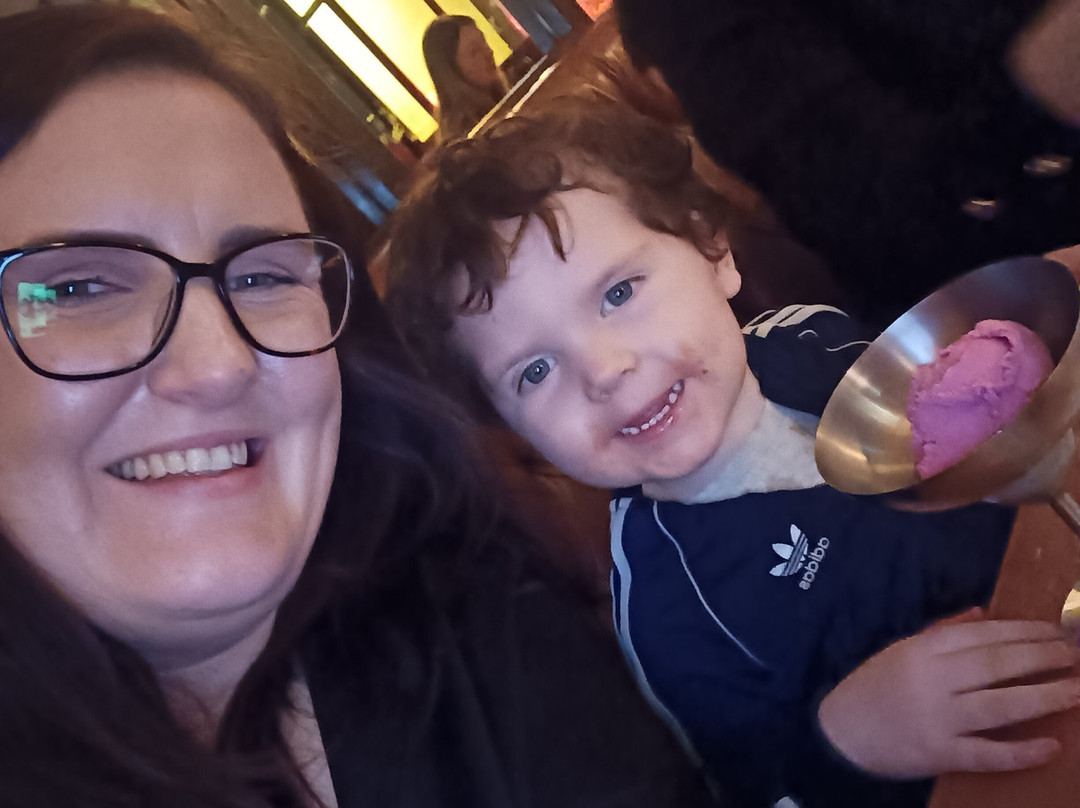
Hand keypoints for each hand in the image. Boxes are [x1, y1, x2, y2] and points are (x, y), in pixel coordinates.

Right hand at [818, 608, 1079, 777]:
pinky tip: (1050, 746)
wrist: (840, 733)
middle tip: (1074, 655)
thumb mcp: (902, 651)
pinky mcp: (939, 754)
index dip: (1022, 632)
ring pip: (998, 706)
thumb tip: (984, 614)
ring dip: (1043, 698)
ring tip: (1075, 690)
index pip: (981, 636)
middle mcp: (931, 680)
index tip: (1054, 631)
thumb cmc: (874, 687)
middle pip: (995, 665)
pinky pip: (986, 753)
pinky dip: (1020, 752)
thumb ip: (943, 633)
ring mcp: (936, 718)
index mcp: (922, 650)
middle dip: (1040, 659)